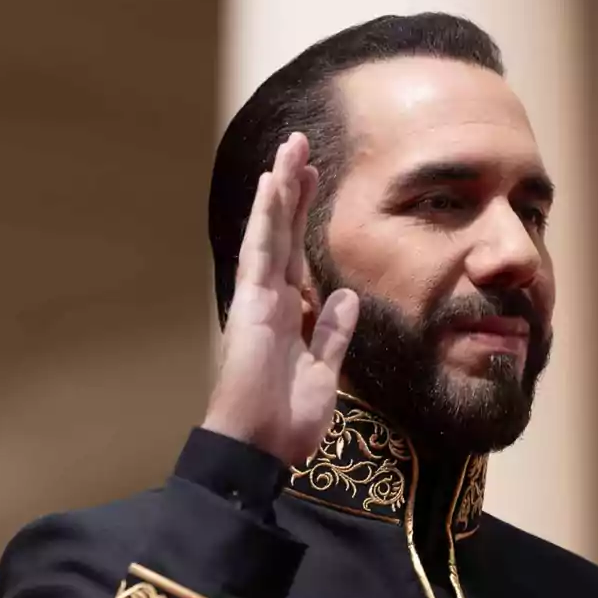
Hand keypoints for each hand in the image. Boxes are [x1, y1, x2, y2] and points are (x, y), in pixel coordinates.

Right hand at [202, 132, 357, 464]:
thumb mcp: (324, 373)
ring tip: (291, 148)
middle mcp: (272, 301)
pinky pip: (260, 252)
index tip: (317, 183)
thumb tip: (345, 297)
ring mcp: (259, 300)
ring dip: (281, 189)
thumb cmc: (286, 422)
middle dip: (294, 191)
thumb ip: (332, 333)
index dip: (306, 219)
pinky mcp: (251, 304)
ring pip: (271, 232)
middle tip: (303, 148)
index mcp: (290, 317)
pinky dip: (265, 216)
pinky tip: (271, 183)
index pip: (300, 256)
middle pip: (284, 234)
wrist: (260, 449)